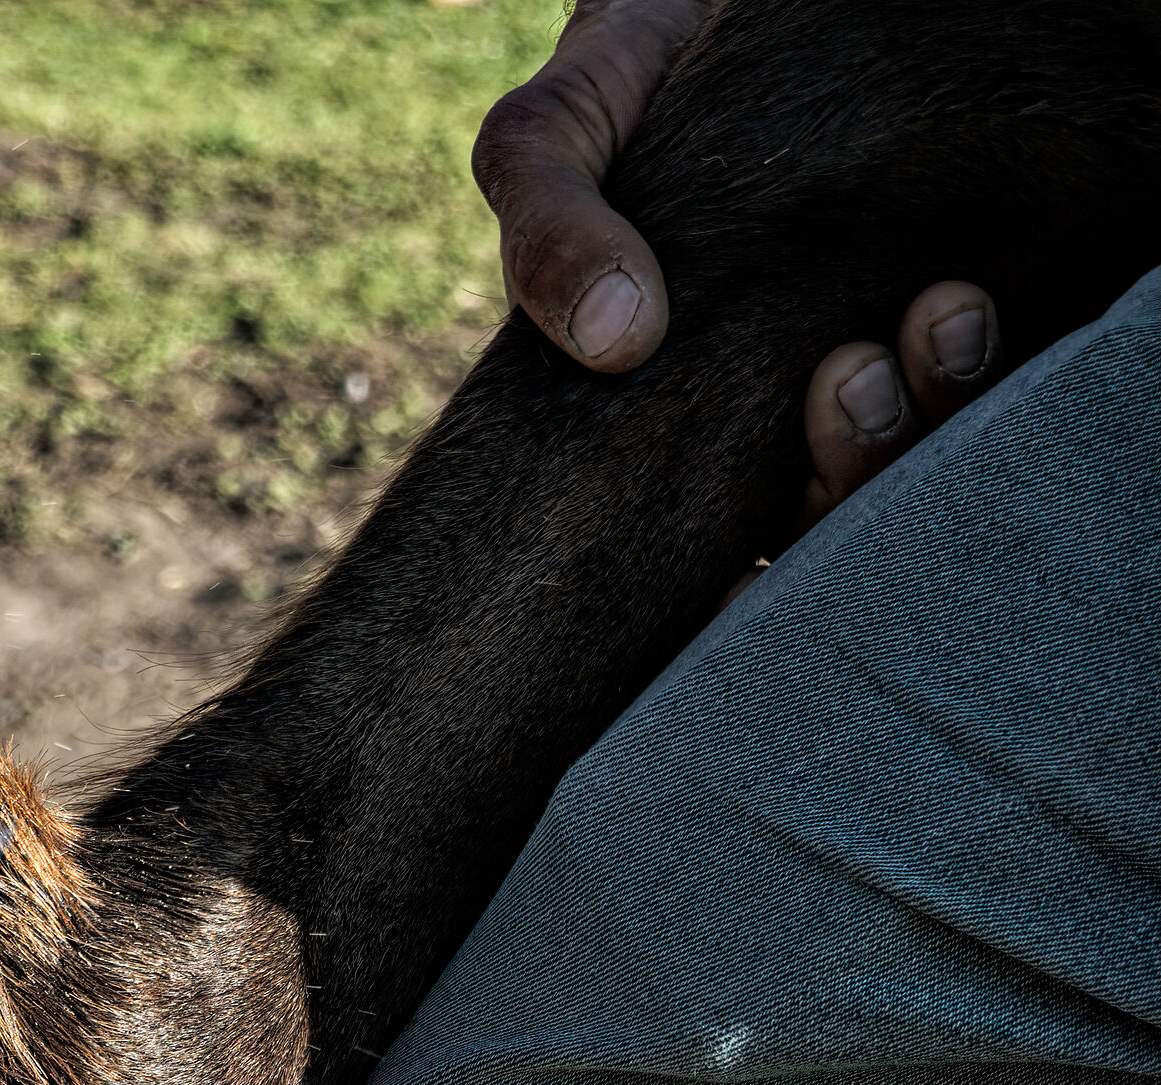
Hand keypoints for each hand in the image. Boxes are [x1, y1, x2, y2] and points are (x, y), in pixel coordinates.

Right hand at [475, 9, 1008, 520]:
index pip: (703, 557)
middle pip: (826, 524)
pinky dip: (978, 365)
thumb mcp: (549, 139)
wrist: (707, 5)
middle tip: (849, 376)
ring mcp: (853, 358)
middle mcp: (764, 410)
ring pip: (913, 462)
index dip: (735, 582)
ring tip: (937, 316)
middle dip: (857, 474)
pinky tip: (960, 301)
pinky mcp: (929, 299)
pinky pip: (983, 387)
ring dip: (934, 416)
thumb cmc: (618, 83)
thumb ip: (547, 230)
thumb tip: (616, 338)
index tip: (742, 524)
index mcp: (658, 418)